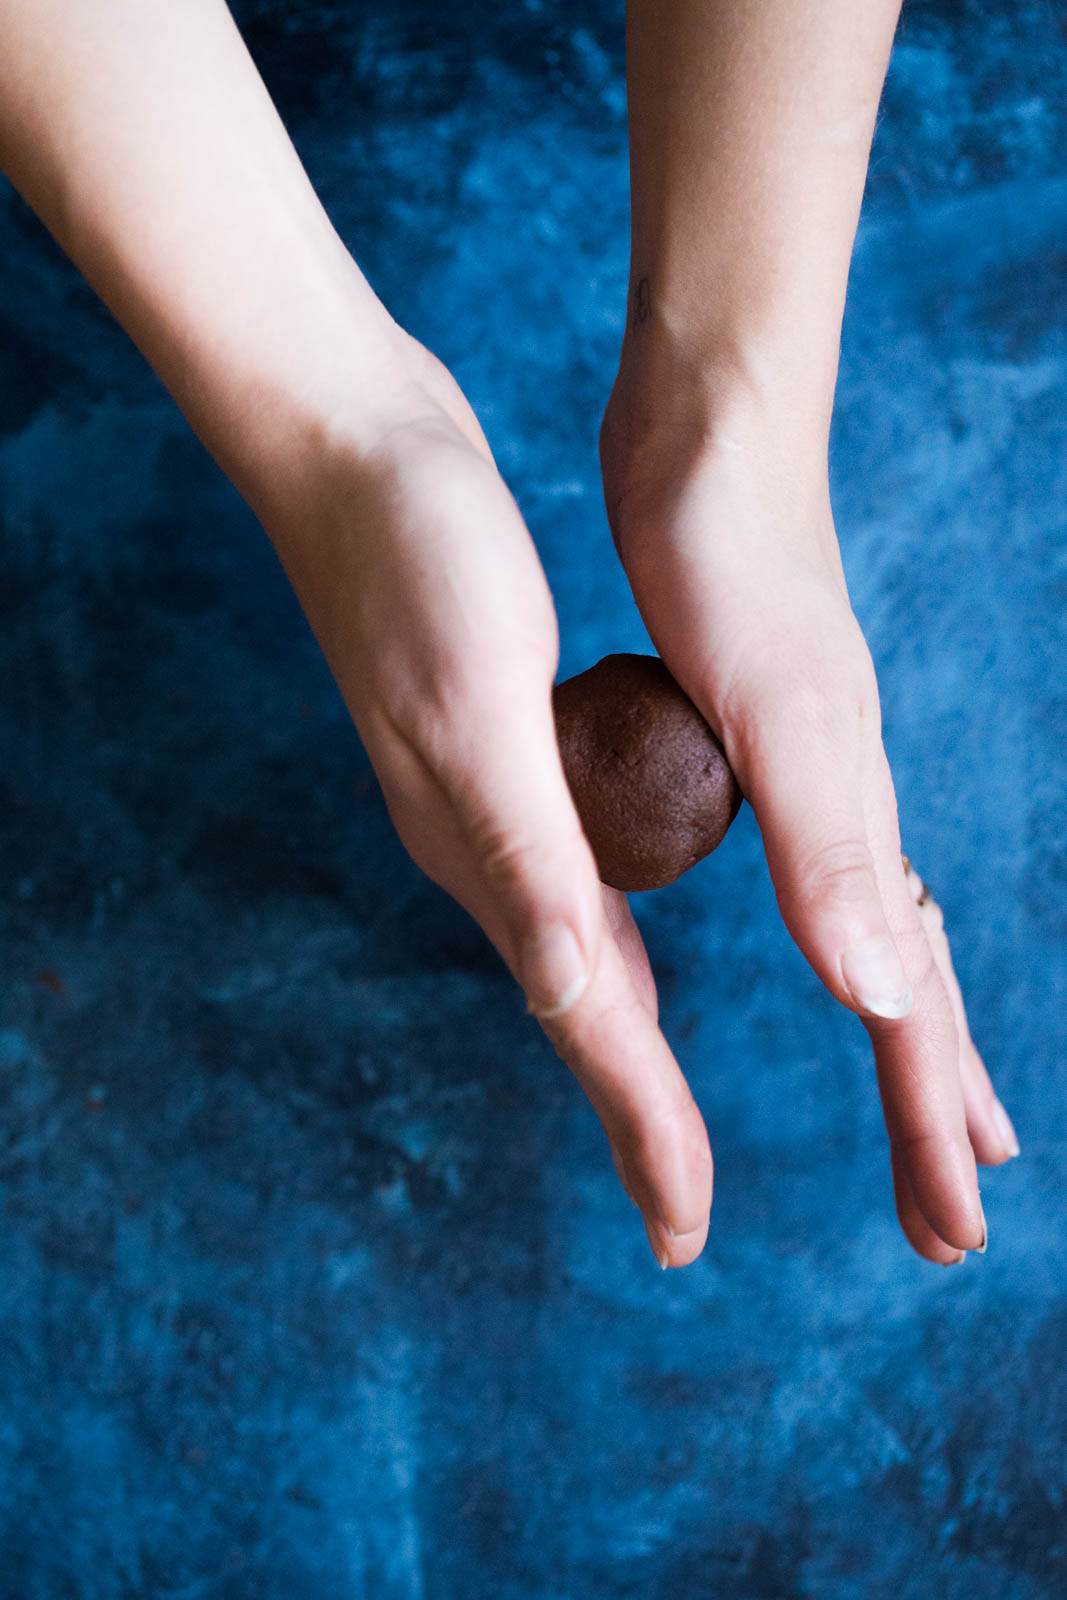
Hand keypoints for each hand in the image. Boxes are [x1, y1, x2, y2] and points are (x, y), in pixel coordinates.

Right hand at [256, 342, 712, 1268]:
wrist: (351, 451)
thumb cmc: (418, 562)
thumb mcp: (479, 705)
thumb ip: (527, 855)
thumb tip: (576, 995)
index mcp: (491, 844)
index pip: (590, 1016)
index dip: (645, 1123)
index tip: (685, 1229)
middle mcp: (486, 841)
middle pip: (583, 1005)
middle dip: (638, 1106)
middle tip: (679, 1198)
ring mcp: (485, 796)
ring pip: (575, 947)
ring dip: (624, 1031)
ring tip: (662, 1099)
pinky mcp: (493, 745)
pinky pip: (567, 873)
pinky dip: (611, 928)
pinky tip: (626, 921)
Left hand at [601, 368, 1017, 1263]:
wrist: (710, 437)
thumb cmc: (733, 564)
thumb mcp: (778, 713)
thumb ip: (832, 846)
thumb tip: (887, 992)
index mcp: (853, 815)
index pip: (913, 999)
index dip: (927, 1116)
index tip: (951, 1231)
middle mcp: (850, 800)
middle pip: (914, 975)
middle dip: (934, 1093)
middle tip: (950, 1199)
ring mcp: (817, 764)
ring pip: (880, 922)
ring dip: (907, 1015)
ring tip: (917, 1078)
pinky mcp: (769, 730)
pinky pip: (832, 864)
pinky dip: (855, 929)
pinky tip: (840, 930)